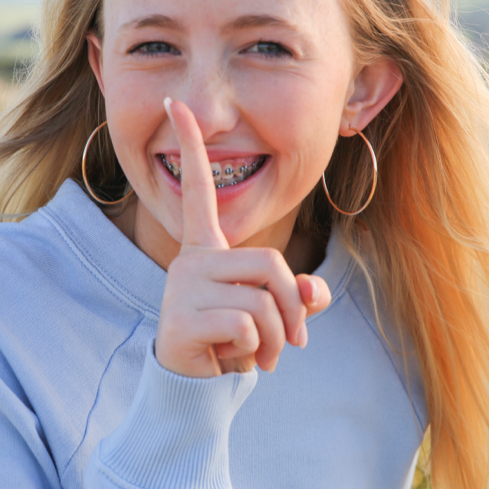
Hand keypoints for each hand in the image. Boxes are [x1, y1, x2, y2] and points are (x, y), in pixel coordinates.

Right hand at [154, 97, 331, 377]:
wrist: (195, 387)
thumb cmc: (233, 342)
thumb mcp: (272, 315)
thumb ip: (298, 295)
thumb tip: (316, 292)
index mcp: (206, 249)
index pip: (198, 189)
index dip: (190, 145)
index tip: (173, 101)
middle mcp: (191, 260)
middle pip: (271, 263)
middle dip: (291, 309)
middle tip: (285, 343)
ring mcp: (183, 288)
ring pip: (265, 300)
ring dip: (276, 338)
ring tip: (257, 354)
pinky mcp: (182, 319)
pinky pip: (249, 325)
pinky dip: (257, 351)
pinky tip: (234, 359)